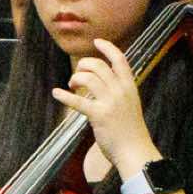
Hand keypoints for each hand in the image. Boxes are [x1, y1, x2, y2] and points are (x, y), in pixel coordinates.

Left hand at [52, 40, 156, 175]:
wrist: (135, 151)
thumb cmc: (131, 131)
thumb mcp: (131, 106)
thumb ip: (120, 93)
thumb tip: (103, 83)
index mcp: (130, 87)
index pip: (120, 60)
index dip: (108, 48)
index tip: (97, 42)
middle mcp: (121, 91)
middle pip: (98, 66)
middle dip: (83, 65)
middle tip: (77, 76)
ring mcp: (110, 102)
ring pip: (88, 78)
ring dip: (75, 79)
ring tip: (71, 86)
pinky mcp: (99, 116)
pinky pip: (77, 101)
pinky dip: (64, 96)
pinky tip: (57, 93)